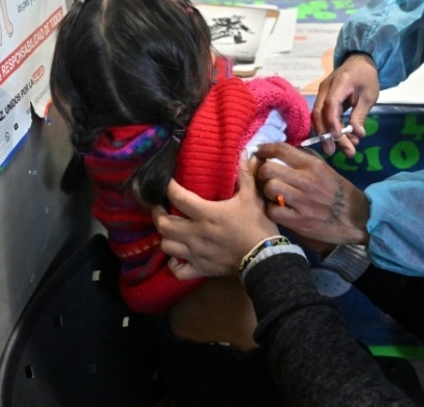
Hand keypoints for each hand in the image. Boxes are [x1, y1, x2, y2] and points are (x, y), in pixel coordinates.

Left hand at [153, 155, 278, 279]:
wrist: (265, 258)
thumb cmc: (258, 226)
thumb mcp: (253, 197)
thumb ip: (245, 175)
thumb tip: (244, 152)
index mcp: (206, 214)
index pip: (178, 197)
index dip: (168, 187)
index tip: (167, 181)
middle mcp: (195, 233)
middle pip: (163, 224)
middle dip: (157, 213)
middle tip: (160, 206)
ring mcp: (195, 253)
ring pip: (166, 246)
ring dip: (165, 236)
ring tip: (169, 228)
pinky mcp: (200, 269)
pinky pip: (177, 271)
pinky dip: (174, 264)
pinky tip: (178, 256)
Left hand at [254, 143, 369, 250]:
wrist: (357, 219)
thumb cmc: (339, 192)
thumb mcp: (326, 169)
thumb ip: (305, 159)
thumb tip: (283, 152)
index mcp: (313, 165)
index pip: (281, 149)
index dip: (265, 149)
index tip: (259, 152)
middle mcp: (306, 181)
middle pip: (269, 169)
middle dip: (263, 172)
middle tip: (265, 177)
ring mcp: (302, 202)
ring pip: (270, 188)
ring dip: (267, 191)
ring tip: (272, 194)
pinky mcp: (299, 221)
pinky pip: (273, 211)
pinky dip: (272, 210)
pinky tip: (278, 209)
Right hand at [313, 53, 378, 156]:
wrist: (359, 63)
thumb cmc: (366, 78)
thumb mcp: (369, 96)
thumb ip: (360, 115)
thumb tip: (357, 134)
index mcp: (339, 83)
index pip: (330, 104)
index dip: (332, 122)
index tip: (338, 137)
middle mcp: (325, 88)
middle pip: (319, 113)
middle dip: (324, 134)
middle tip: (332, 152)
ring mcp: (321, 94)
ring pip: (317, 117)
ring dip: (325, 134)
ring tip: (335, 150)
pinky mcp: (322, 100)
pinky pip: (321, 116)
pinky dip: (328, 128)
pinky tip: (338, 139)